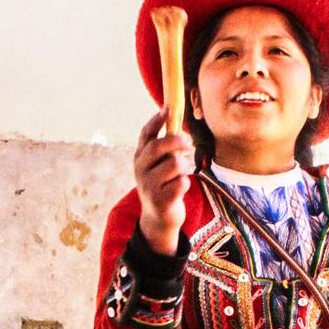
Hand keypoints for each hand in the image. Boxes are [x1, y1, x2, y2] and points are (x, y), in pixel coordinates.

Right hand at [134, 108, 193, 255]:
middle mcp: (140, 171)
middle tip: (188, 141)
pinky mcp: (161, 201)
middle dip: (176, 141)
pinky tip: (179, 190)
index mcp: (139, 158)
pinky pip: (182, 183)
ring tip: (181, 174)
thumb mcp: (156, 166)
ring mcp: (149, 186)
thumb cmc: (162, 186)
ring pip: (175, 165)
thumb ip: (163, 149)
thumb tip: (177, 124)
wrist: (158, 219)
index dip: (156, 120)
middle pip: (159, 147)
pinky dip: (185, 184)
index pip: (145, 135)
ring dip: (184, 167)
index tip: (168, 108)